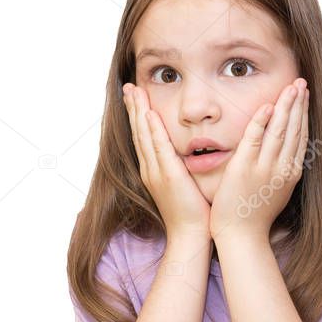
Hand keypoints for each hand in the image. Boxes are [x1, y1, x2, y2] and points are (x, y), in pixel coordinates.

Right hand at [122, 83, 210, 240]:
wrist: (190, 235)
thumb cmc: (192, 213)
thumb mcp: (183, 185)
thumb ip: (181, 167)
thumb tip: (188, 153)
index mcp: (153, 170)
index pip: (143, 137)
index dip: (138, 115)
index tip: (135, 96)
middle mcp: (150, 169)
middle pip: (139, 132)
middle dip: (134, 108)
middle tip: (129, 86)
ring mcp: (156, 173)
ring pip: (145, 136)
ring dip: (139, 112)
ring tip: (134, 92)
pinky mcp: (168, 177)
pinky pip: (159, 148)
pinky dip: (154, 130)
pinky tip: (151, 114)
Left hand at [209, 78, 309, 241]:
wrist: (241, 236)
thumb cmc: (255, 216)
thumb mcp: (277, 191)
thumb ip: (281, 170)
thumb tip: (286, 153)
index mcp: (291, 173)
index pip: (301, 136)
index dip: (303, 114)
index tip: (304, 96)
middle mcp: (282, 169)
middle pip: (294, 129)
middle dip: (299, 103)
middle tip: (301, 82)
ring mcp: (264, 168)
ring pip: (279, 130)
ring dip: (286, 106)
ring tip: (291, 87)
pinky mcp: (244, 169)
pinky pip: (254, 139)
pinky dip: (261, 122)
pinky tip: (267, 106)